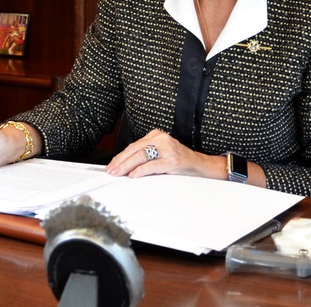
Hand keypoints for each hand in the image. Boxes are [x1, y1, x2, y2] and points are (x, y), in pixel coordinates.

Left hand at [105, 128, 222, 179]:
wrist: (199, 165)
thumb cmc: (178, 161)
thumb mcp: (160, 153)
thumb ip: (145, 156)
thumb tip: (124, 166)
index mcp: (156, 135)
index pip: (134, 146)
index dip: (121, 156)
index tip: (111, 165)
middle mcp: (161, 139)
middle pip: (135, 149)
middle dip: (121, 161)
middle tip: (111, 170)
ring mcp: (167, 149)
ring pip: (141, 156)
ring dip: (127, 166)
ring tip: (118, 173)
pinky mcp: (172, 160)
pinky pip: (153, 165)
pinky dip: (141, 170)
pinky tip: (133, 175)